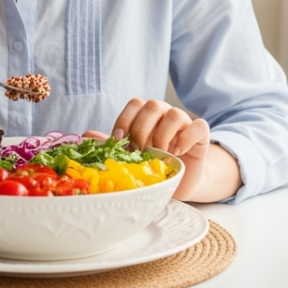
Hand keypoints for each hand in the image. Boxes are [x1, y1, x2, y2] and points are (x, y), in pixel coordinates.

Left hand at [86, 98, 210, 201]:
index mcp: (146, 115)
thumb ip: (111, 145)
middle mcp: (165, 114)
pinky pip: (198, 126)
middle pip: (152, 105)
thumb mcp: (130, 157)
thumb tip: (86, 135)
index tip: (118, 141)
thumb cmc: (153, 167)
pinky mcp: (201, 134)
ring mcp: (184, 122)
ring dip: (162, 136)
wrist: (179, 183)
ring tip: (159, 155)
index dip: (125, 120)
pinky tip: (177, 152)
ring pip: (174, 114)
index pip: (135, 104)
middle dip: (141, 130)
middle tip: (139, 151)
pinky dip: (185, 138)